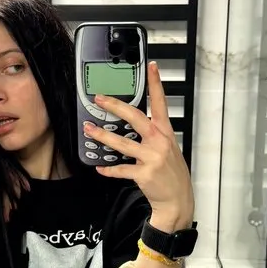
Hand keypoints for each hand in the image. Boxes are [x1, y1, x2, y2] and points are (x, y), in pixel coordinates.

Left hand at [84, 61, 194, 229]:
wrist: (178, 200)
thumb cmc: (172, 175)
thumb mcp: (169, 150)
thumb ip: (154, 137)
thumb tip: (135, 127)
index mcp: (165, 133)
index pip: (160, 104)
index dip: (156, 85)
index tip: (152, 67)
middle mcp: (159, 142)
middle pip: (135, 118)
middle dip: (116, 107)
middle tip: (100, 100)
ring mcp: (152, 158)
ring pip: (122, 144)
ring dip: (102, 136)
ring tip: (89, 130)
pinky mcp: (143, 174)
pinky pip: (121, 170)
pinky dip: (108, 169)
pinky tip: (99, 167)